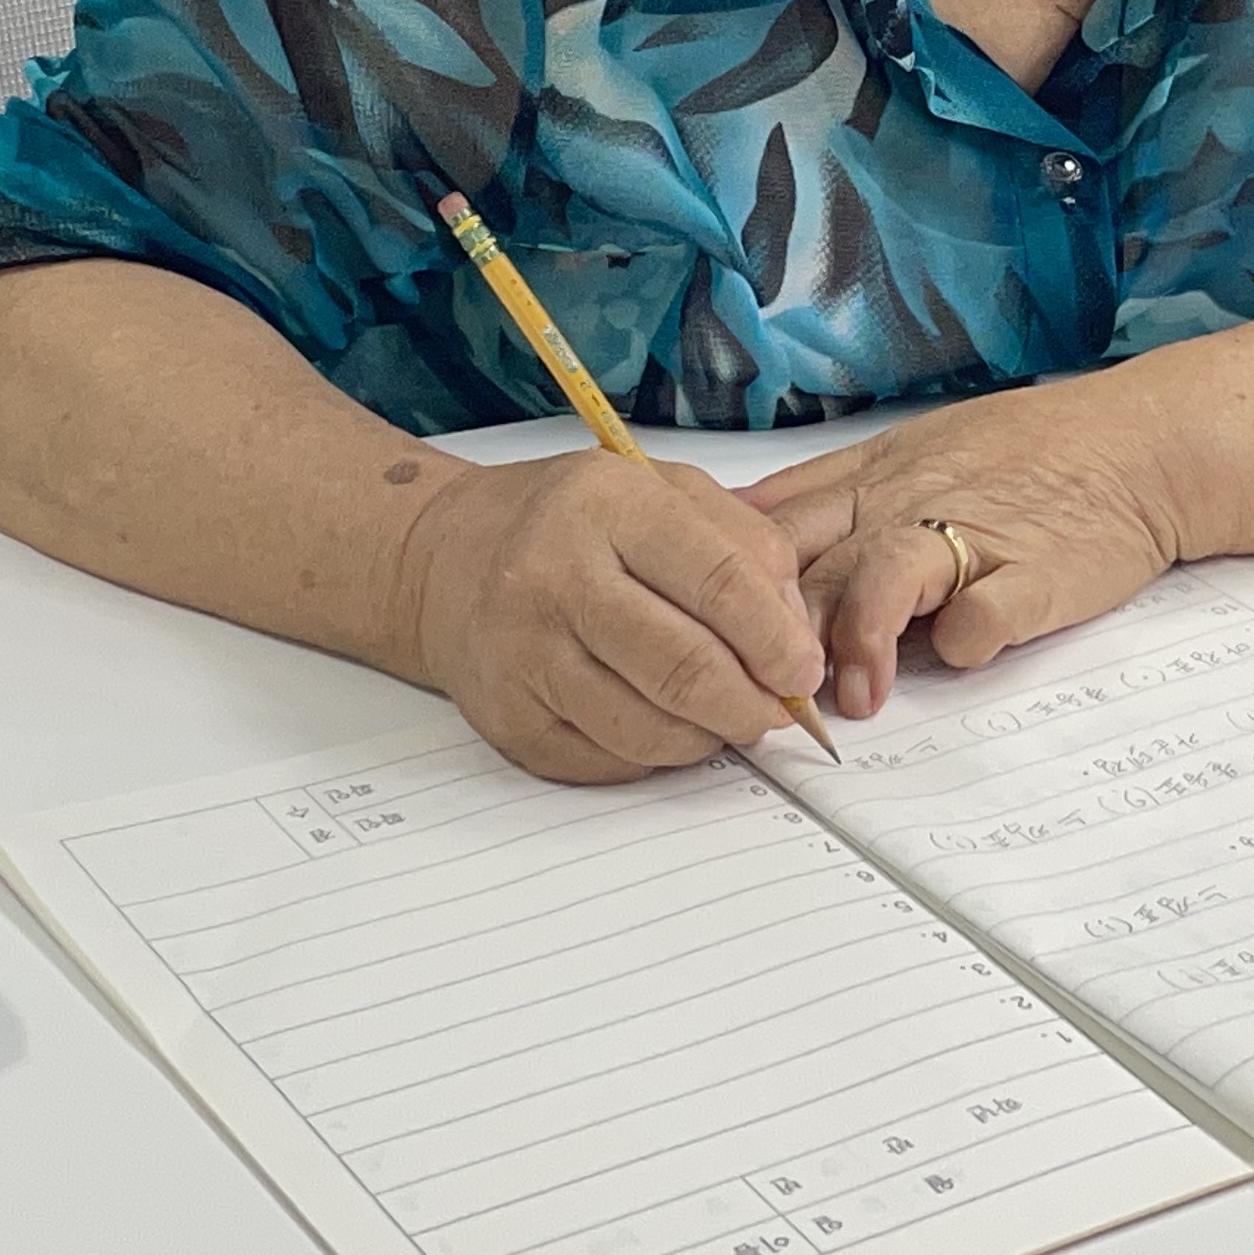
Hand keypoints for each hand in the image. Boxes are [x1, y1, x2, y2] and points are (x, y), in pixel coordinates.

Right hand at [397, 453, 825, 782]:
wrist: (449, 558)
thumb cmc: (575, 523)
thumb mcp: (665, 492)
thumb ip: (746, 544)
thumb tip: (796, 633)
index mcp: (607, 505)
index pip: (717, 581)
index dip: (776, 639)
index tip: (804, 671)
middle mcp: (555, 577)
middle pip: (684, 669)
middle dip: (751, 705)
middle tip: (776, 711)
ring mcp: (523, 654)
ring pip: (648, 730)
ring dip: (707, 737)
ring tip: (721, 715)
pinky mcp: (507, 717)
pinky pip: (607, 762)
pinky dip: (654, 756)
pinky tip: (662, 724)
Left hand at [742, 387, 1186, 718]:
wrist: (1134, 447)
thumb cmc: (1018, 456)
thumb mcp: (905, 451)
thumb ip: (825, 492)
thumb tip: (733, 524)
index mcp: (868, 482)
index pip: (773, 530)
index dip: (729, 587)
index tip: (703, 635)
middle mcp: (905, 507)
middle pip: (814, 566)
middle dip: (774, 632)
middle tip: (759, 692)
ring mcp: (972, 538)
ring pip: (885, 576)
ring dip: (859, 637)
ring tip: (851, 701)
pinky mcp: (1037, 572)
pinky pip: (990, 608)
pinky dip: (971, 635)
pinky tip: (961, 654)